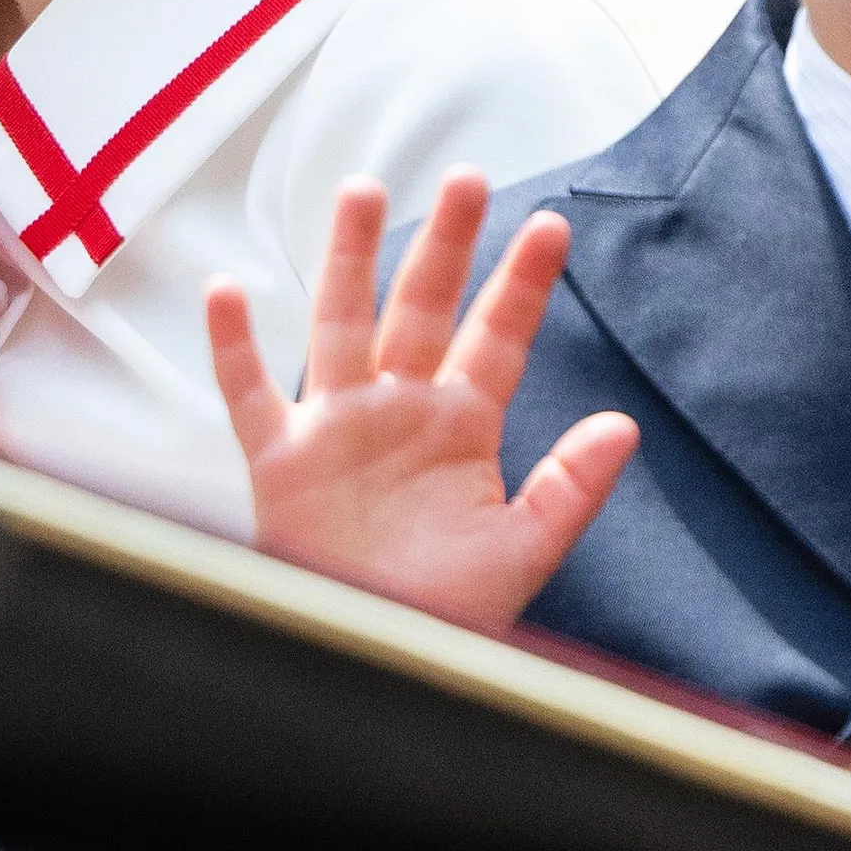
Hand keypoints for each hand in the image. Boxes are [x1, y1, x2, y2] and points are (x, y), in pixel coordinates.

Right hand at [205, 167, 638, 632]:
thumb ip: (570, 488)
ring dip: (351, 259)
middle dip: (447, 243)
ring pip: (342, 323)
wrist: (375, 673)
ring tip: (363, 191)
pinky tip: (225, 292)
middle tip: (469, 178)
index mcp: (459, 427)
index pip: (497, 337)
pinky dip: (233, 347)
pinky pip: (249, 395)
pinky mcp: (280, 463)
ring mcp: (337, 428)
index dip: (523, 283)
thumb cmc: (446, 619)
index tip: (552, 225)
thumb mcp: (521, 554)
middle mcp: (398, 410)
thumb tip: (626, 425)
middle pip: (424, 307)